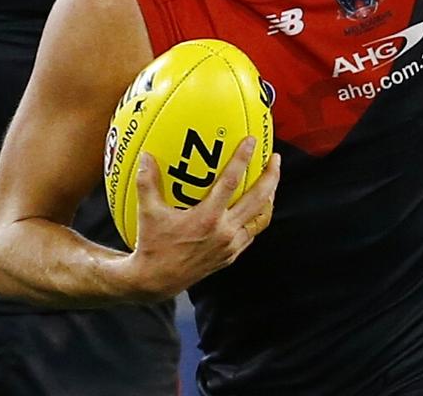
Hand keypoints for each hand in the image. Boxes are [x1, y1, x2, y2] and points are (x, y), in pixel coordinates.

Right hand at [127, 136, 280, 298]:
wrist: (157, 281)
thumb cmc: (151, 245)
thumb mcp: (147, 212)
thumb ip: (147, 182)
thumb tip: (146, 157)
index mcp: (207, 219)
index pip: (231, 183)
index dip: (243, 160)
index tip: (252, 141)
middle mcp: (224, 232)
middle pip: (258, 200)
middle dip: (271, 177)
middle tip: (276, 158)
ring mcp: (230, 246)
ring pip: (261, 218)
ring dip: (269, 198)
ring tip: (271, 182)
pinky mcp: (231, 256)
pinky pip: (251, 233)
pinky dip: (257, 218)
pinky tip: (254, 208)